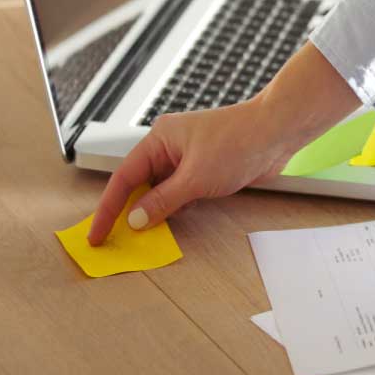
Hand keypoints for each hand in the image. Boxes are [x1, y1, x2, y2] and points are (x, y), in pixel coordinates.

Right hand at [87, 44, 359, 244]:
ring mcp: (188, 159)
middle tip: (115, 242)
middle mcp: (169, 148)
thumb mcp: (196, 178)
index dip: (108, 209)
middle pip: (139, 185)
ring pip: (161, 191)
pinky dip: (174, 209)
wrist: (278, 132)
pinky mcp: (206, 170)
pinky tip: (169, 225)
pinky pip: (181, 193)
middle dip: (128, 212)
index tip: (97, 234)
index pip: (123, 178)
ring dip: (154, 213)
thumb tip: (136, 220)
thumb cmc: (238, 143)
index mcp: (159, 140)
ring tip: (140, 239)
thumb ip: (164, 201)